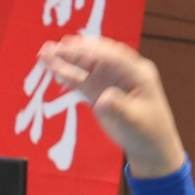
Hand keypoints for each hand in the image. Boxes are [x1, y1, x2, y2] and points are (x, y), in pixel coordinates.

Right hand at [29, 35, 184, 177]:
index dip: (92, 51)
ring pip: (86, 67)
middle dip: (75, 51)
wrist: (150, 147)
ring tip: (45, 53)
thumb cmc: (149, 133)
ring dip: (66, 60)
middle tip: (54, 47)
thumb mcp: (136, 121)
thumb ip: (119, 108)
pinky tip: (52, 69)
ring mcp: (110, 81)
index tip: (73, 48)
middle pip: (97, 57)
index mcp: (138, 73)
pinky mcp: (100, 92)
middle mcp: (123, 72)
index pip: (113, 56)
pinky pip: (81, 81)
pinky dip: (67, 75)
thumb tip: (102, 99)